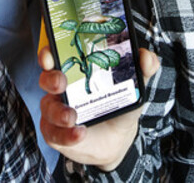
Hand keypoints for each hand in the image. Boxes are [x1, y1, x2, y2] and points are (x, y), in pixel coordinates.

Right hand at [38, 46, 158, 171]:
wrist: (117, 139)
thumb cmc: (118, 106)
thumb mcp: (133, 87)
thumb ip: (143, 70)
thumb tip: (146, 57)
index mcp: (74, 72)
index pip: (54, 57)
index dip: (48, 54)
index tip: (50, 55)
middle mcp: (60, 90)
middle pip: (46, 79)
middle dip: (51, 79)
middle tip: (62, 83)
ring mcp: (55, 112)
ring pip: (48, 109)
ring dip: (59, 112)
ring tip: (73, 117)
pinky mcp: (56, 134)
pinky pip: (55, 134)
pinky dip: (67, 135)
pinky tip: (79, 133)